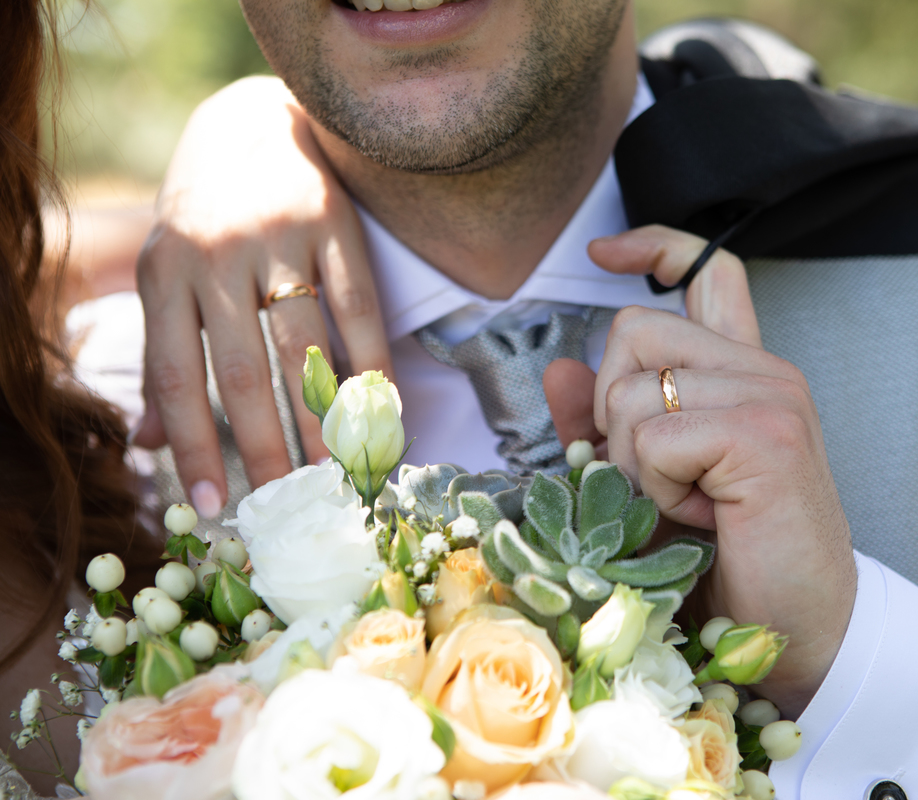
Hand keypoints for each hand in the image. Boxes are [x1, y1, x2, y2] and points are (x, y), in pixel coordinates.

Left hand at [135, 77, 390, 516]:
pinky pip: (358, 308)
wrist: (250, 126)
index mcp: (165, 273)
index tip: (215, 504)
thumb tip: (152, 445)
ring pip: (304, 346)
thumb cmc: (203, 219)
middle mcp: (217, 256)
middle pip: (245, 372)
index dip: (194, 445)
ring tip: (335, 470)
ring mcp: (280, 238)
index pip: (178, 376)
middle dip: (266, 446)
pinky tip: (380, 405)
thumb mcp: (167, 278)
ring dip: (323, 417)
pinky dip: (371, 361)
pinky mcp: (334, 225)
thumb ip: (161, 357)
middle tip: (287, 502)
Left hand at [544, 225, 855, 716]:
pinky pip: (654, 437)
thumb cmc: (724, 561)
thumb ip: (605, 426)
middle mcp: (763, 370)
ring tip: (684, 504)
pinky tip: (699, 517)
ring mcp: (771, 395)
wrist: (794, 631)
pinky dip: (654, 487)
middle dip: (612, 411)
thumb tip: (560, 369)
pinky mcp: (765, 434)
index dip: (654, 244)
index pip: (708, 271)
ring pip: (633, 388)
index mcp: (742, 373)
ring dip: (633, 462)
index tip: (604, 252)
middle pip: (634, 328)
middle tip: (658, 476)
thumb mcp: (649, 483)